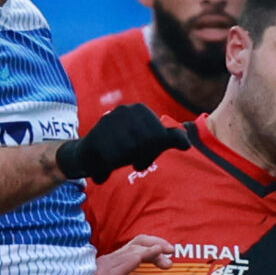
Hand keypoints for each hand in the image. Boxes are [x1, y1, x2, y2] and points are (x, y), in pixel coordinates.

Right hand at [55, 103, 188, 184]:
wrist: (88, 154)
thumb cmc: (122, 147)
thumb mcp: (149, 143)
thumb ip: (169, 140)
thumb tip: (187, 144)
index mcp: (141, 110)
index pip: (160, 137)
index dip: (154, 151)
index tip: (143, 153)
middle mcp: (125, 111)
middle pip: (147, 143)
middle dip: (142, 156)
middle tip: (132, 159)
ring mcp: (109, 121)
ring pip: (131, 150)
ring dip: (126, 160)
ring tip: (118, 157)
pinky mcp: (96, 136)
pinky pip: (114, 158)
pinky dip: (112, 164)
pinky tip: (107, 160)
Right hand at [95, 234, 172, 274]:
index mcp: (115, 265)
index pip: (136, 248)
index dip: (154, 248)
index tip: (169, 256)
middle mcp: (110, 262)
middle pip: (136, 244)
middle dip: (157, 245)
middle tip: (171, 253)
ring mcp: (106, 268)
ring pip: (132, 251)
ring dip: (152, 254)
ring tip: (166, 261)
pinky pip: (123, 265)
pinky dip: (138, 258)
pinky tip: (150, 254)